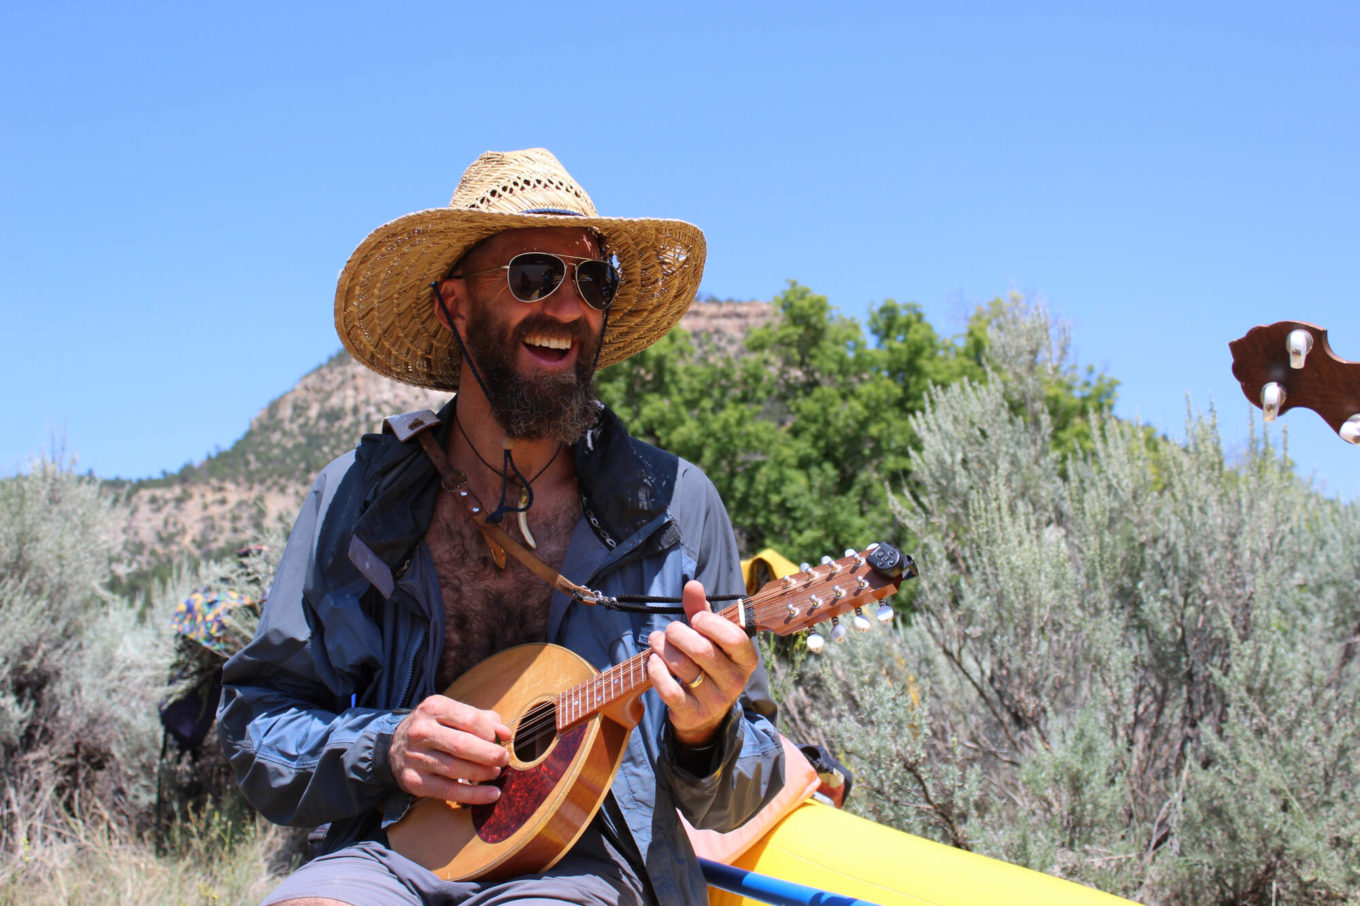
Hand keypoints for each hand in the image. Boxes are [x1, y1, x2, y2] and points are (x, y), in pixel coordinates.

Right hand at [389, 696, 510, 803]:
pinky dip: (474, 795)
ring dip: (482, 773)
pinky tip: (492, 794)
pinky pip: (448, 791)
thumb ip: (482, 720)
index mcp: (433, 707)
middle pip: (462, 745)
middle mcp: (420, 731)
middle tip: (503, 759)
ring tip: (495, 772)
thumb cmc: (435, 728)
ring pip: (456, 769)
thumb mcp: (453, 715)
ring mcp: (415, 757)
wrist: (395, 746)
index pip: (470, 719)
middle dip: (489, 754)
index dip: (490, 732)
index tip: (500, 740)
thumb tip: (505, 734)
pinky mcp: (414, 781)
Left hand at [647, 579, 758, 746]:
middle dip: (678, 634)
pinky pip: (670, 690)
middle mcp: (735, 682)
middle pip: (703, 650)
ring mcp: (715, 701)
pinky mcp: (693, 714)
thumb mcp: (710, 638)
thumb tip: (693, 585)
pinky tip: (653, 661)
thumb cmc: (708, 664)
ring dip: (663, 648)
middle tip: (669, 630)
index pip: (734, 638)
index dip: (710, 623)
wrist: (704, 714)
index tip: (695, 619)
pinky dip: (656, 671)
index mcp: (746, 660)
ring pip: (683, 667)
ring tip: (656, 641)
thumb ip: (701, 612)